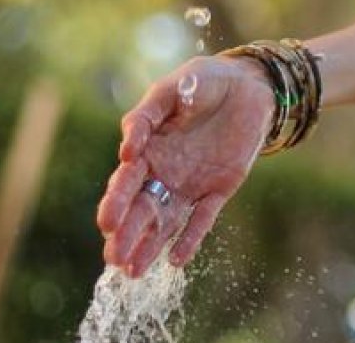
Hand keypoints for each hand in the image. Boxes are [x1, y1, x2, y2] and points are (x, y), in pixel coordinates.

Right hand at [95, 55, 273, 276]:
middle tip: (112, 257)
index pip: (127, 180)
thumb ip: (150, 113)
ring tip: (132, 273)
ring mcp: (189, 184)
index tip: (107, 221)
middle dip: (126, 232)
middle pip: (140, 208)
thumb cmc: (203, 82)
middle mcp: (163, 172)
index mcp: (147, 148)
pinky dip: (190, 239)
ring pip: (164, 221)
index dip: (116, 200)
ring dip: (148, 245)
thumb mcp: (173, 88)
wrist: (247, 87)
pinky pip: (202, 219)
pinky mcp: (218, 190)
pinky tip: (177, 262)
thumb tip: (128, 145)